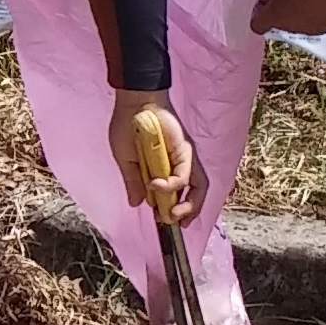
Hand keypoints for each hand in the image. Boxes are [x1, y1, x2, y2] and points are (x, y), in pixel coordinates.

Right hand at [110, 93, 203, 225]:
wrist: (134, 103)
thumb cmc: (128, 127)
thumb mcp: (126, 161)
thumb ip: (133, 182)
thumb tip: (135, 203)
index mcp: (167, 167)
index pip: (178, 194)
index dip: (173, 209)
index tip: (160, 218)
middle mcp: (181, 164)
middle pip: (196, 193)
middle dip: (187, 212)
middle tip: (172, 221)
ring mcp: (185, 157)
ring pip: (199, 186)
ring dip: (189, 204)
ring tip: (173, 215)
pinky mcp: (185, 150)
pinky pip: (184, 174)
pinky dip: (172, 184)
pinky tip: (155, 186)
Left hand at [250, 0, 325, 36]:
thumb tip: (264, 1)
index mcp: (276, 16)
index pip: (257, 25)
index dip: (259, 13)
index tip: (267, 1)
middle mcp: (290, 29)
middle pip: (278, 24)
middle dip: (281, 11)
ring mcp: (309, 30)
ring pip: (296, 25)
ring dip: (297, 14)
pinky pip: (312, 23)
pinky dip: (313, 16)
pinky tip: (322, 2)